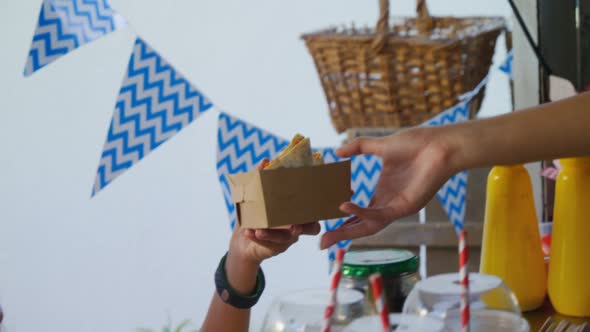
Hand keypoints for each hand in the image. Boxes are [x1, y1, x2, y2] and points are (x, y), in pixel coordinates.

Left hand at [229, 159, 320, 265]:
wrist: (243, 239)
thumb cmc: (256, 213)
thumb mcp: (257, 195)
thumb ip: (261, 178)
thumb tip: (265, 161)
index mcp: (299, 211)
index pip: (316, 209)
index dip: (320, 206)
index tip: (313, 201)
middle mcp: (298, 226)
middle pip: (311, 229)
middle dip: (305, 227)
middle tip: (294, 225)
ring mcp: (287, 239)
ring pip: (286, 238)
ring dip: (272, 234)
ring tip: (259, 229)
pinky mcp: (275, 248)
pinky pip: (268, 244)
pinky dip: (257, 237)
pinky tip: (247, 231)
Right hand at [320, 127, 456, 248]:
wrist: (440, 145)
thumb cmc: (416, 144)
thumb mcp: (380, 146)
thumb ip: (358, 148)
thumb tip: (336, 151)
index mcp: (383, 193)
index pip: (358, 214)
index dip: (341, 220)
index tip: (323, 222)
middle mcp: (388, 204)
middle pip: (361, 226)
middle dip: (341, 235)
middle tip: (321, 242)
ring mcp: (397, 207)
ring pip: (369, 226)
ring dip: (348, 232)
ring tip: (329, 235)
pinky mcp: (405, 207)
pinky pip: (380, 214)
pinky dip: (361, 212)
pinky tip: (344, 206)